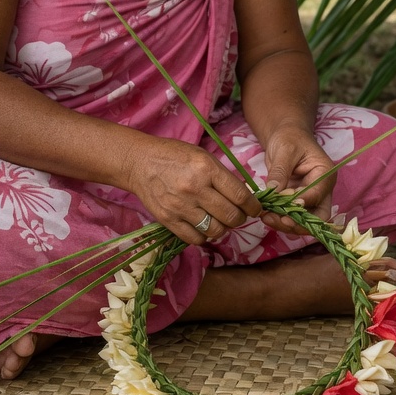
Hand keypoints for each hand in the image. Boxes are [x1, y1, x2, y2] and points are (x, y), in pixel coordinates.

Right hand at [126, 137, 262, 244]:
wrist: (140, 162)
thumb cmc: (174, 156)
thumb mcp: (202, 156)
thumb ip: (222, 176)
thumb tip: (244, 197)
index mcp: (207, 169)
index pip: (240, 195)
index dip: (253, 207)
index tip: (255, 210)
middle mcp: (195, 188)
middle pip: (231, 216)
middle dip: (240, 219)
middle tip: (237, 216)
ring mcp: (180, 206)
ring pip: (215, 230)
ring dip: (223, 229)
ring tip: (219, 221)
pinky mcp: (168, 219)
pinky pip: (195, 238)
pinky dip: (204, 236)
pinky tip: (203, 226)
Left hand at [260, 126, 335, 235]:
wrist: (285, 137)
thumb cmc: (289, 138)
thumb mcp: (285, 149)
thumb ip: (280, 171)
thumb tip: (274, 192)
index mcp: (324, 174)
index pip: (318, 195)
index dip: (303, 204)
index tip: (286, 210)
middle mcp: (322, 190)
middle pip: (318, 216)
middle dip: (298, 223)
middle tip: (276, 219)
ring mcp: (310, 198)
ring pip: (305, 221)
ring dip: (286, 223)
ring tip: (266, 217)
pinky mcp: (298, 203)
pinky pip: (293, 217)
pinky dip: (280, 219)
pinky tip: (266, 215)